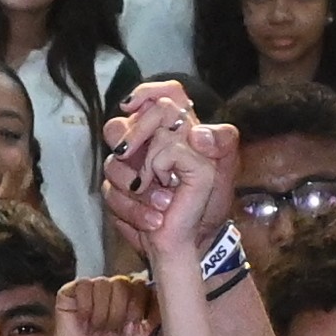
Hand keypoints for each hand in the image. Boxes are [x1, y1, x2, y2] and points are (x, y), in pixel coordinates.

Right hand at [33, 277, 159, 335]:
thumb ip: (163, 314)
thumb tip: (175, 291)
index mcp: (133, 299)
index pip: (142, 283)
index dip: (139, 306)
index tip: (135, 327)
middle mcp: (113, 292)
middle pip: (124, 281)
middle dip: (120, 312)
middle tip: (114, 333)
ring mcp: (92, 292)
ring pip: (104, 283)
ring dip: (102, 314)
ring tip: (98, 331)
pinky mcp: (70, 295)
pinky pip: (83, 285)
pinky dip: (85, 307)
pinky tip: (84, 322)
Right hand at [102, 87, 233, 267]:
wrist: (195, 241)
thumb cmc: (210, 203)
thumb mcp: (225, 173)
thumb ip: (222, 144)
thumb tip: (198, 133)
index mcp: (176, 131)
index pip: (162, 97)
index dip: (146, 93)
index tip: (132, 106)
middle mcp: (148, 145)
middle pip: (121, 125)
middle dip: (130, 140)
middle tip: (137, 159)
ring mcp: (129, 169)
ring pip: (112, 162)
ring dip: (134, 186)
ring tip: (163, 203)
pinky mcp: (118, 193)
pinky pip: (109, 193)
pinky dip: (132, 209)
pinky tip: (153, 221)